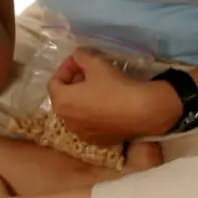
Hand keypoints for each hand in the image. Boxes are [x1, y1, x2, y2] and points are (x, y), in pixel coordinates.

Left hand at [46, 49, 182, 144]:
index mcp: (61, 102)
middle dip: (72, 84)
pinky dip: (93, 114)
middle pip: (63, 98)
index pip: (54, 82)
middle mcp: (67, 121)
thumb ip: (81, 57)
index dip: (65, 68)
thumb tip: (77, 56)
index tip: (78, 61)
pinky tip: (107, 105)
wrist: (143, 111)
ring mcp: (82, 133)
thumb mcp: (96, 64)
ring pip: (76, 113)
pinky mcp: (98, 141)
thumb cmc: (114, 86)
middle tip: (87, 73)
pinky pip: (89, 124)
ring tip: (97, 89)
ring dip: (82, 100)